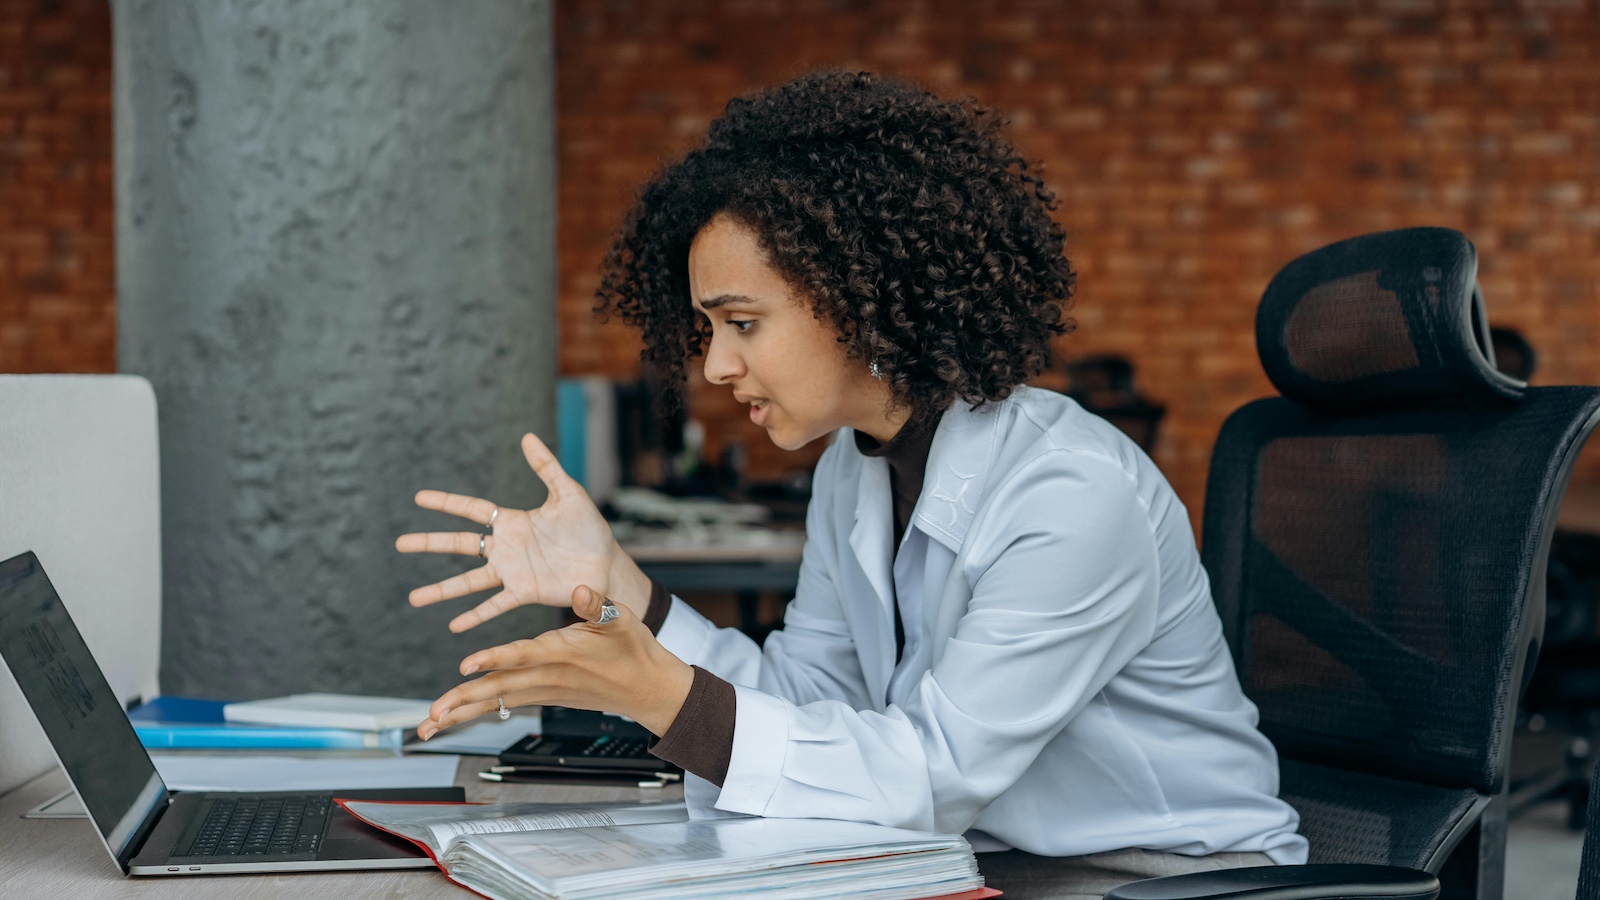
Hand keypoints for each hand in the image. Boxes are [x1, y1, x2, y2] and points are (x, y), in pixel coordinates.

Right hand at [396, 433, 650, 631]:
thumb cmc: (589, 528)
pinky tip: (454, 626)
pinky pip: (495, 605)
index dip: (446, 503)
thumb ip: (547, 467)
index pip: (472, 510)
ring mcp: (512, 572)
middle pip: (459, 546)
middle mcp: (506, 548)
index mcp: (513, 521)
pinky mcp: (525, 592)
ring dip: (442, 590)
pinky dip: (475, 616)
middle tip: (399, 544)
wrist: (608, 563)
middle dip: (429, 544)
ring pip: (469, 581)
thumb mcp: (568, 494)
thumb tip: (527, 436)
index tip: (418, 498)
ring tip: (414, 599)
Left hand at [416, 585, 694, 738]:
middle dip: (462, 702)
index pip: (523, 656)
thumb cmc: (635, 651)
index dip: (494, 659)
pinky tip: (454, 717)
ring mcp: (543, 690)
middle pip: (498, 690)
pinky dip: (478, 710)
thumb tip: (580, 587)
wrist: (648, 689)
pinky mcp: (543, 696)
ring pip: (496, 703)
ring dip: (461, 714)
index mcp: (563, 654)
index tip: (467, 664)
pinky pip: (504, 705)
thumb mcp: (622, 619)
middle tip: (431, 715)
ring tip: (428, 726)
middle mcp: (547, 677)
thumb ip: (597, 603)